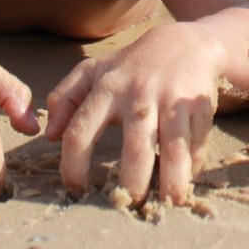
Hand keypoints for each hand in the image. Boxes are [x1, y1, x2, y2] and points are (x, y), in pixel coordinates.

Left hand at [44, 23, 226, 204]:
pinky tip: (184, 179)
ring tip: (164, 205)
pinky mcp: (199, 106)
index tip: (77, 190)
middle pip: (134, 150)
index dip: (73, 168)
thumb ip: (64, 98)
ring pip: (173, 151)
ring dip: (170, 185)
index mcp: (106, 88)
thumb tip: (49, 135)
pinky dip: (192, 167)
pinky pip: (196, 145)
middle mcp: (139, 95)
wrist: (186, 43)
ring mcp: (173, 100)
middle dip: (131, 186)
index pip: (79, 133)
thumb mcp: (93, 71)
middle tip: (126, 205)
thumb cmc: (132, 65)